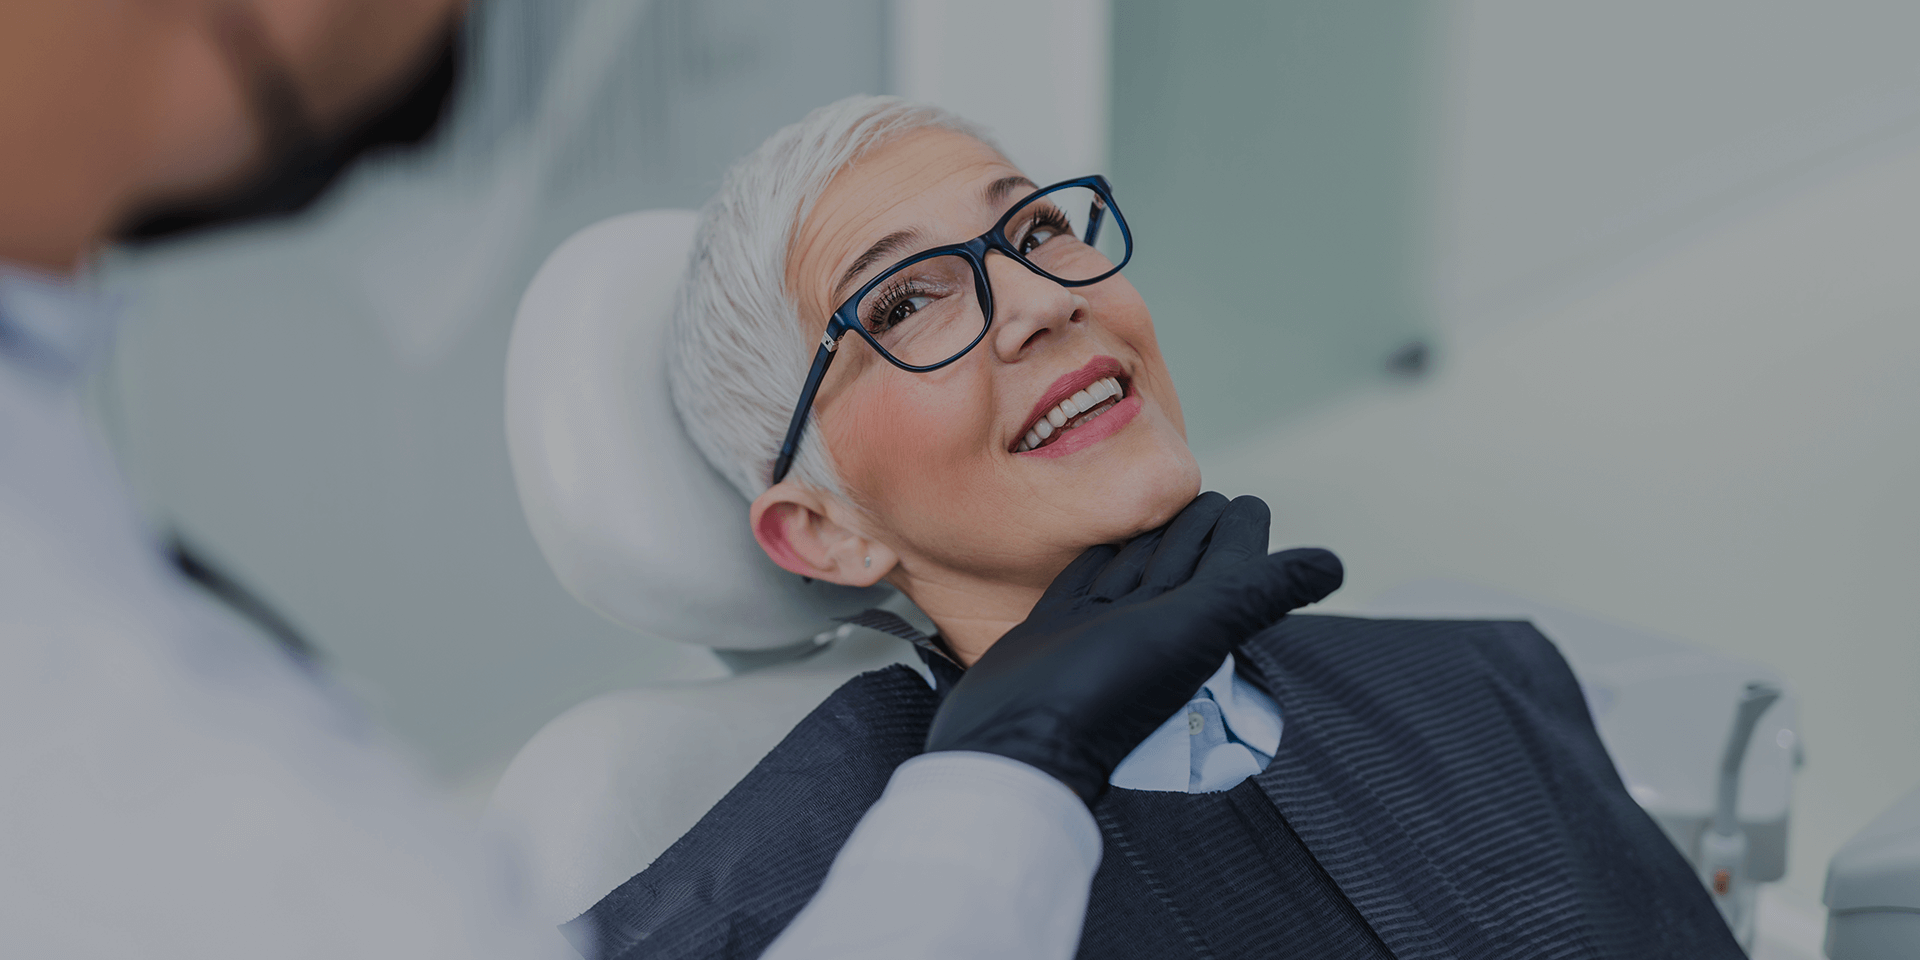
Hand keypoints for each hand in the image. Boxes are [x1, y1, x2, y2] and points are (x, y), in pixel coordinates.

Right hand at [923, 493, 1341, 803]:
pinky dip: (1098, 559)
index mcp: (1191, 621)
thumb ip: (1260, 594)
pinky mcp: (1054, 628)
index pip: (1228, 561)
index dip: (1243, 531)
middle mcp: (1150, 623)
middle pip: (1182, 560)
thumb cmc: (1108, 690)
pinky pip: (1084, 581)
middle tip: (1209, 497)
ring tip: (1161, 512)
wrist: (1018, 741)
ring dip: (1151, 538)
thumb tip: (1335, 566)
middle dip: (1198, 527)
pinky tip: (1102, 544)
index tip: (1250, 504)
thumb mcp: (1196, 630)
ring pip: (1135, 566)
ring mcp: (1100, 625)